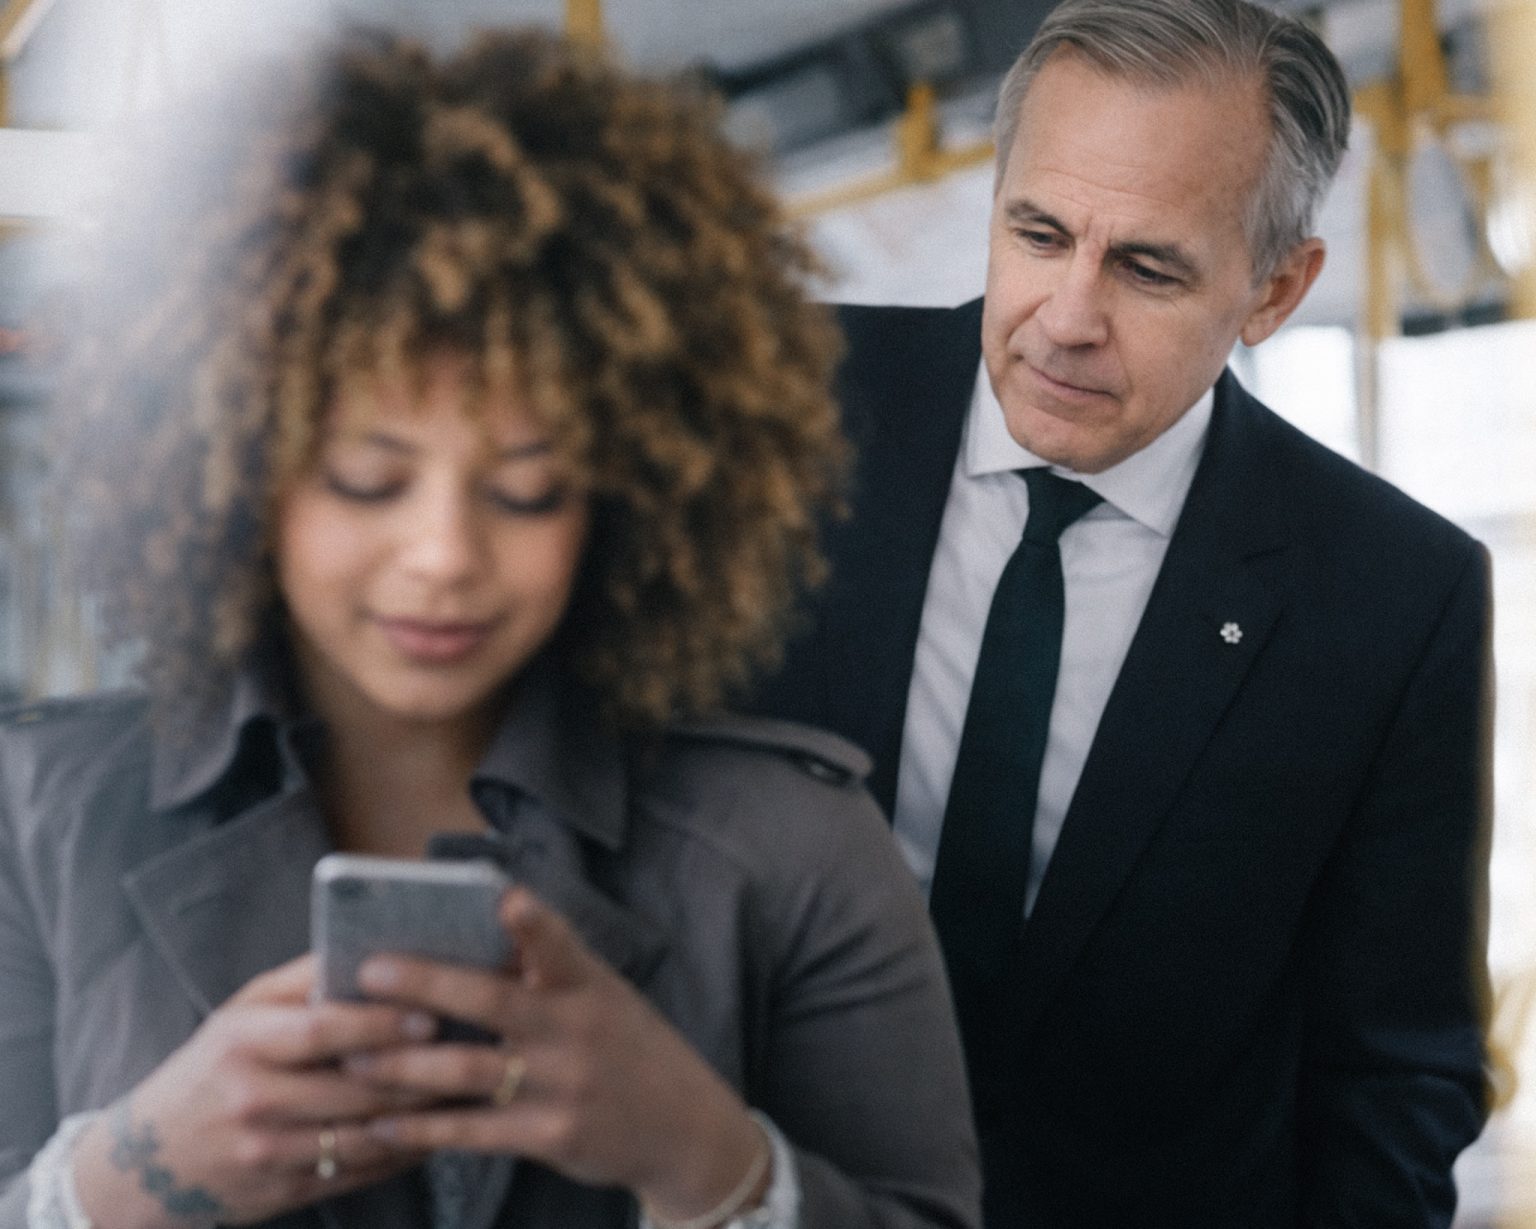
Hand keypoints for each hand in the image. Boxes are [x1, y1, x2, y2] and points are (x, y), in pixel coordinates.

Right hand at [71, 955, 437, 1228]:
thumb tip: (371, 946)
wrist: (148, 1163)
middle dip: (419, 1070)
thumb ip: (303, 979)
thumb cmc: (213, 1066)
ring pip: (366, 1135)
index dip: (380, 1022)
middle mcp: (253, 1101)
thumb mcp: (242, 1012)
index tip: (432, 1011)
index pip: (320, 1030)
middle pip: (354, 1088)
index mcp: (241, 1043)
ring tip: (467, 1085)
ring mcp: (269, 1155)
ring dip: (423, 1113)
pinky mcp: (286, 1192)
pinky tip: (436, 1127)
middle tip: (470, 1048)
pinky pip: (360, 1172)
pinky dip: (404, 1151)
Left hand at [346, 888, 768, 1222]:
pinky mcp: (551, 1137)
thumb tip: (476, 927)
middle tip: (369, 972)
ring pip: (468, 1072)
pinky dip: (422, 1128)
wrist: (683, 1126)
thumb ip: (548, 967)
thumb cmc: (625, 1045)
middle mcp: (575, 1030)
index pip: (558, 943)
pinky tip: (381, 1124)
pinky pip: (473, 1132)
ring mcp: (562, 1086)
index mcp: (587, 985)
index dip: (532, 923)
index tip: (505, 898)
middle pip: (491, 1002)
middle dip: (425, 985)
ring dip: (403, 1066)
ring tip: (350, 1057)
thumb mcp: (603, 995)